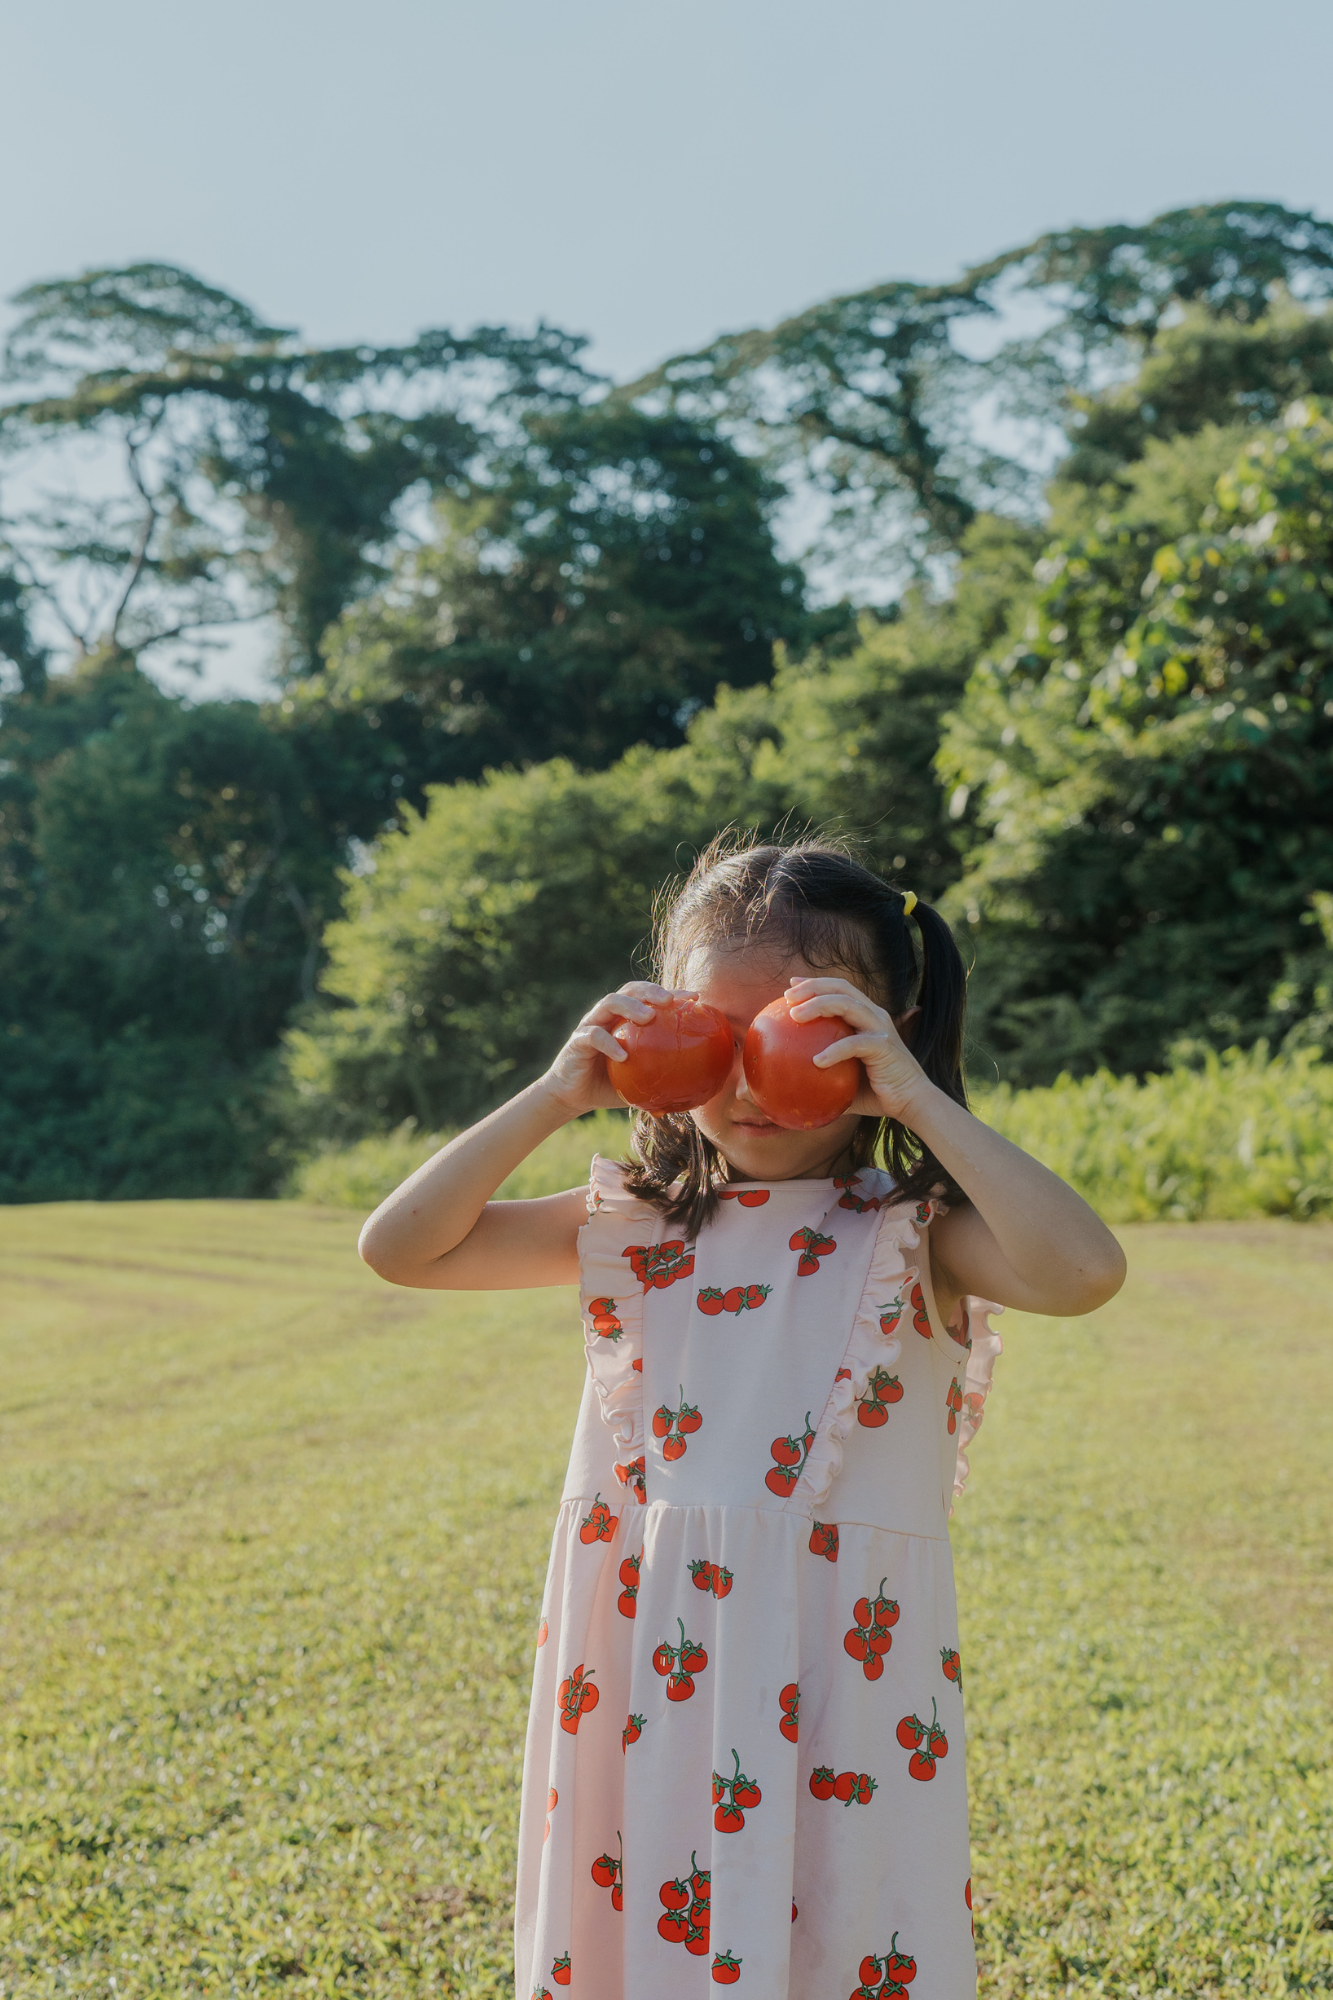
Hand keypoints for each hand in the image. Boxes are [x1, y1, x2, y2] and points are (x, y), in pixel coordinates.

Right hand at [538, 983, 696, 1115]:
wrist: (573, 1097)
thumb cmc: (611, 1085)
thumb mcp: (641, 1082)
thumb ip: (662, 1081)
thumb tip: (696, 1096)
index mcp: (625, 1018)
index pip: (649, 997)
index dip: (671, 993)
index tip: (695, 998)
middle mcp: (608, 1015)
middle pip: (629, 990)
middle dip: (650, 990)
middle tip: (669, 1000)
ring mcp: (591, 1024)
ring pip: (610, 1003)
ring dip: (630, 1006)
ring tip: (648, 1017)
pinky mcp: (577, 1041)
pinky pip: (593, 1036)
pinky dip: (609, 1043)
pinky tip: (623, 1056)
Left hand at [786, 977, 929, 1123]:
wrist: (911, 1104)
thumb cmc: (875, 1094)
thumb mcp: (841, 1082)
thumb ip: (819, 1077)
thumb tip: (787, 1087)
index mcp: (866, 1017)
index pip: (839, 990)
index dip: (815, 983)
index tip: (791, 986)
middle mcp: (874, 1016)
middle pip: (841, 988)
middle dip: (813, 987)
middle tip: (787, 996)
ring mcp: (880, 1029)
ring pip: (846, 1004)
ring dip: (818, 1005)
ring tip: (794, 1016)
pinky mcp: (884, 1047)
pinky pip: (854, 1044)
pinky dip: (834, 1050)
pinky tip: (816, 1062)